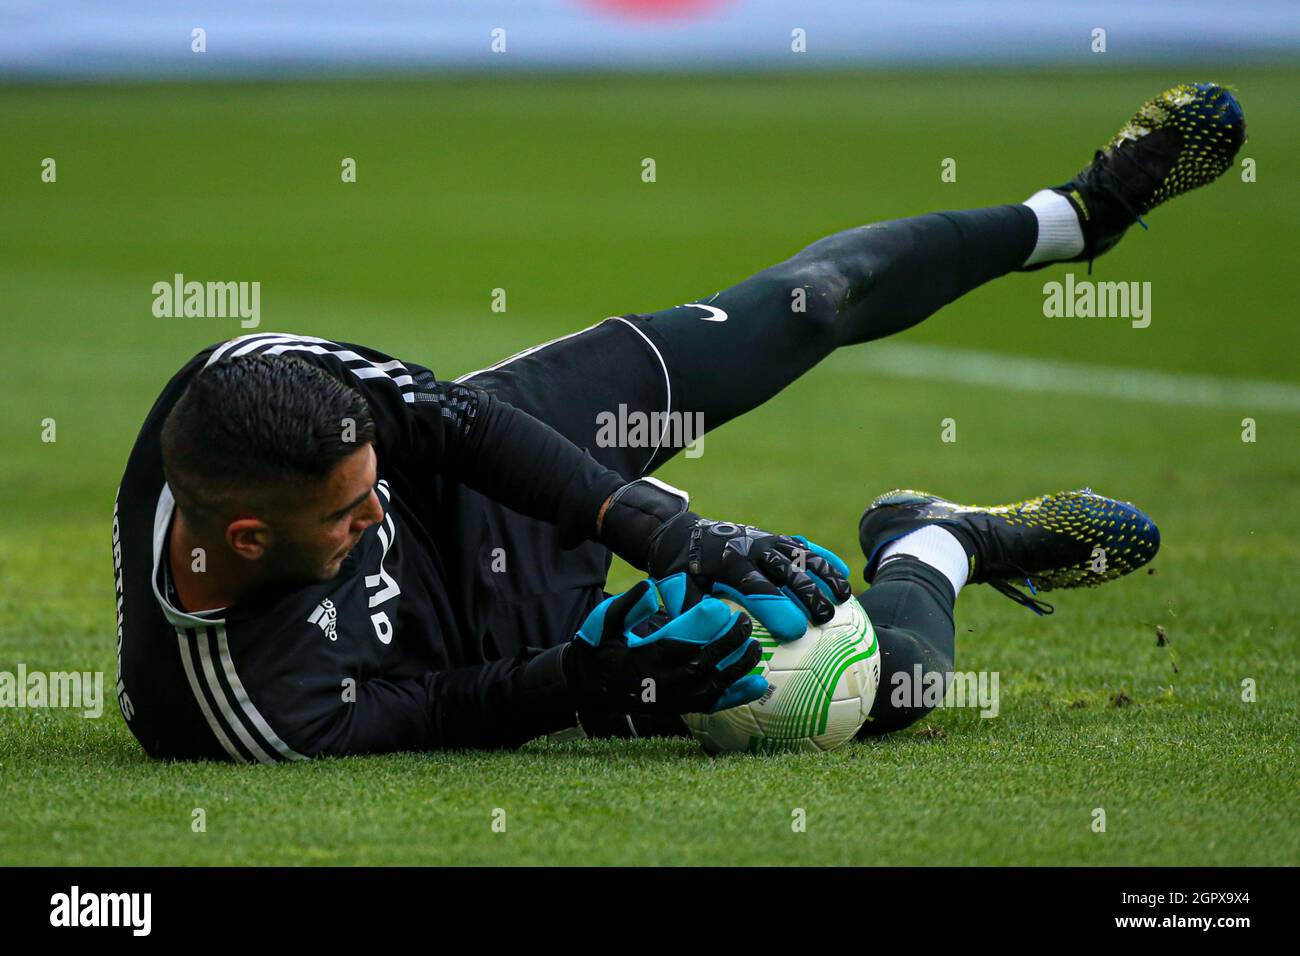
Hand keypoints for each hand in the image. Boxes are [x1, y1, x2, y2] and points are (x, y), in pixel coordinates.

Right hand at [564, 579, 765, 717]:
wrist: (589, 687)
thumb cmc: (600, 648)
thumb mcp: (603, 622)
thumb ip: (626, 606)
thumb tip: (648, 587)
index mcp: (641, 659)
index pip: (678, 644)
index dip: (702, 628)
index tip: (719, 608)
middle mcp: (658, 684)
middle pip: (702, 664)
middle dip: (728, 643)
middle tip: (744, 621)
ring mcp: (670, 699)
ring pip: (711, 686)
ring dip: (737, 668)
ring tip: (755, 647)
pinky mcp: (678, 708)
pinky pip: (711, 704)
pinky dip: (736, 695)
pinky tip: (758, 684)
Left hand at [597, 477, 853, 641]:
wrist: (683, 535)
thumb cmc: (683, 574)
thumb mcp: (680, 593)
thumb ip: (697, 615)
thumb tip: (716, 644)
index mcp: (728, 564)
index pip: (756, 586)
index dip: (777, 607)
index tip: (795, 630)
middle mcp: (751, 547)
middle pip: (786, 570)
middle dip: (807, 594)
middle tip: (825, 619)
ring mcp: (766, 539)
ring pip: (801, 555)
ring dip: (824, 575)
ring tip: (845, 598)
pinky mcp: (775, 537)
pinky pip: (804, 547)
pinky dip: (825, 558)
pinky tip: (845, 575)